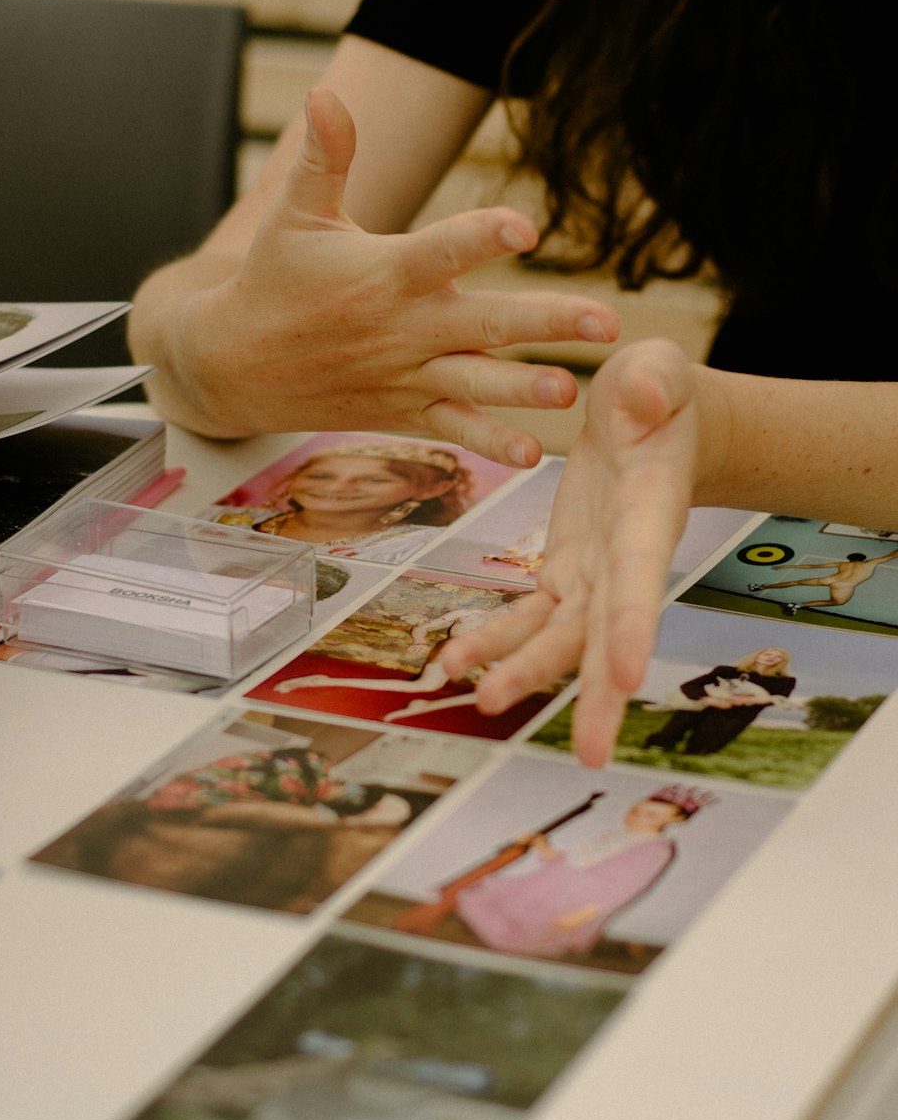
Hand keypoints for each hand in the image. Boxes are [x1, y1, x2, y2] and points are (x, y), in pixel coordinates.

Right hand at [160, 89, 617, 465]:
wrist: (231, 367)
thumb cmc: (270, 280)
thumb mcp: (292, 215)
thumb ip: (322, 157)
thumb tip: (326, 92)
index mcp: (382, 274)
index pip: (440, 250)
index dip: (482, 237)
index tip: (530, 228)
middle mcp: (400, 328)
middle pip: (482, 323)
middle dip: (545, 322)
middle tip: (605, 322)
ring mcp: (404, 375)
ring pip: (474, 383)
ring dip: (524, 390)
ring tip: (571, 390)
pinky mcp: (401, 410)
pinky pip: (451, 428)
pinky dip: (488, 443)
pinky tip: (532, 454)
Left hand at [441, 340, 699, 764]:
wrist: (659, 423)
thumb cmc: (663, 395)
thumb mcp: (663, 371)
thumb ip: (656, 382)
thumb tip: (641, 393)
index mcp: (649, 514)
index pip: (641, 576)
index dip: (633, 625)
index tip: (627, 675)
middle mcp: (622, 558)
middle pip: (606, 634)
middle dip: (594, 691)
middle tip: (588, 749)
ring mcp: (592, 573)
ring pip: (559, 637)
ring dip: (524, 672)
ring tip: (483, 702)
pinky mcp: (563, 572)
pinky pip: (527, 616)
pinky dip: (494, 640)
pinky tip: (454, 665)